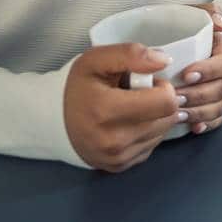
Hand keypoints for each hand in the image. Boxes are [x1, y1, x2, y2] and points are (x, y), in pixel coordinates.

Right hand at [64, 43, 180, 171]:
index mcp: (107, 111)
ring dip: (155, 118)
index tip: (147, 82)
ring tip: (131, 108)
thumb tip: (164, 61)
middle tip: (137, 95)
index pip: (166, 102)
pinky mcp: (119, 166)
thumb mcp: (97, 59)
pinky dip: (146, 133)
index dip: (163, 87)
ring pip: (162, 133)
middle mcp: (113, 140)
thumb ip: (131, 54)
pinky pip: (151, 146)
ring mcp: (117, 157)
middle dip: (160, 102)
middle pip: (168, 118)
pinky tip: (128, 123)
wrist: (53, 121)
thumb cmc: (78, 87)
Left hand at [180, 4, 221, 134]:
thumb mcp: (189, 14)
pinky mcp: (213, 107)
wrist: (172, 44)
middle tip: (176, 97)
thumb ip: (206, 11)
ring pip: (220, 106)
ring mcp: (221, 91)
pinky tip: (192, 128)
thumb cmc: (180, 29)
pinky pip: (217, 120)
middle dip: (200, 95)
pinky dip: (206, 125)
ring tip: (178, 114)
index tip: (186, 74)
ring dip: (200, 112)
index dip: (208, 71)